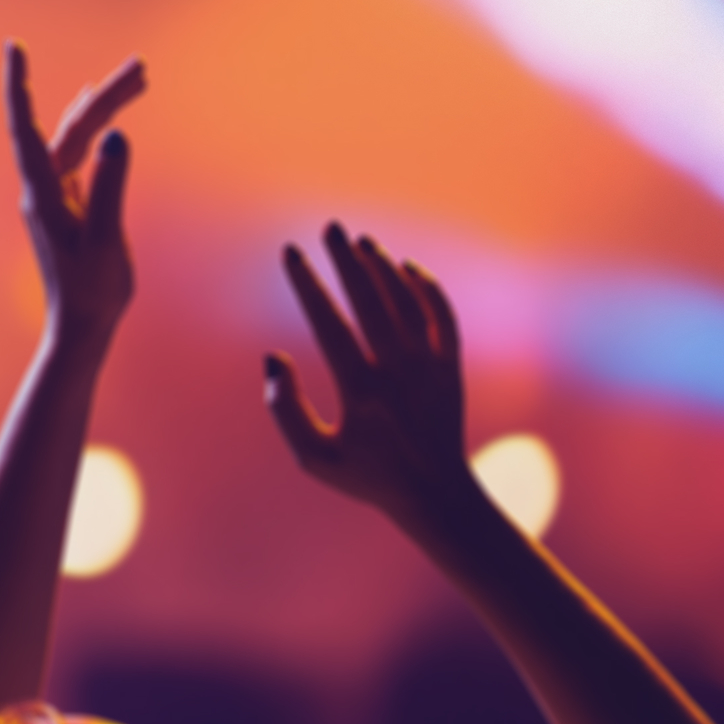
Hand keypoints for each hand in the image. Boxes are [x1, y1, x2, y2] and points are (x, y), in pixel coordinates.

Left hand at [9, 46, 141, 335]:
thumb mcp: (104, 240)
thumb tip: (118, 135)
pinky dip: (98, 128)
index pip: (25, 127)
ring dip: (106, 108)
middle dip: (103, 95)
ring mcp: (55, 192)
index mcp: (42, 192)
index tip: (14, 47)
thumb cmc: (91, 290)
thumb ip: (111, 186)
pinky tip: (107, 113)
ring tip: (140, 76)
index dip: (20, 85)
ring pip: (78, 137)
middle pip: (68, 127)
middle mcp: (42, 186)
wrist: (82, 324)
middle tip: (141, 66)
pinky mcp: (70, 201)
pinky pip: (81, 153)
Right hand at [267, 224, 487, 539]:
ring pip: (407, 303)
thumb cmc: (368, 477)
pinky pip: (442, 316)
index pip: (329, 323)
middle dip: (346, 261)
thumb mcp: (313, 458)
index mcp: (362, 391)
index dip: (307, 284)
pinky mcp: (450, 368)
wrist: (438, 494)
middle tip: (330, 228)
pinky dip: (427, 288)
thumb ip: (285, 410)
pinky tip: (407, 268)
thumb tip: (273, 358)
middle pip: (371, 301)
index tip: (291, 253)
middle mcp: (399, 372)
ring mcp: (430, 367)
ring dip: (383, 268)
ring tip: (360, 243)